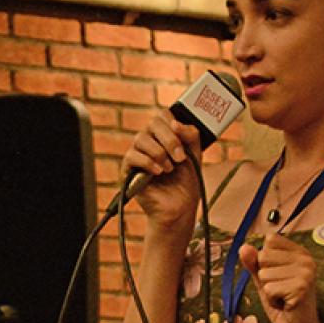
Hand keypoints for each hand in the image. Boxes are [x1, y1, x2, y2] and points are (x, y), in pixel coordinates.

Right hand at [121, 110, 204, 230]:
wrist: (180, 207)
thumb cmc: (186, 182)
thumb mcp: (196, 154)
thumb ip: (191, 135)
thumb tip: (175, 123)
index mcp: (164, 136)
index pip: (162, 116)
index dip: (173, 123)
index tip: (184, 141)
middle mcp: (149, 142)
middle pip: (152, 124)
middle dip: (170, 140)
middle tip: (180, 158)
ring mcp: (137, 155)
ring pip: (140, 138)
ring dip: (159, 153)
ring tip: (169, 169)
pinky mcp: (128, 170)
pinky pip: (131, 156)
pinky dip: (147, 162)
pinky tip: (158, 172)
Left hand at [239, 234, 322, 322]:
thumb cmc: (282, 305)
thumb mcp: (265, 280)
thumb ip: (254, 263)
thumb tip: (243, 247)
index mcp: (301, 253)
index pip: (270, 241)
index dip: (265, 262)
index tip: (279, 278)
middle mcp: (306, 259)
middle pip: (264, 256)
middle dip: (265, 278)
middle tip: (282, 291)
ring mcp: (306, 273)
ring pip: (264, 273)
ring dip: (269, 291)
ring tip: (284, 299)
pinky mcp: (301, 288)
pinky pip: (269, 288)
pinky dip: (272, 300)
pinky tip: (286, 306)